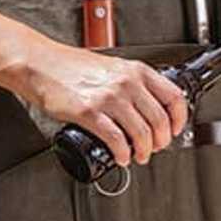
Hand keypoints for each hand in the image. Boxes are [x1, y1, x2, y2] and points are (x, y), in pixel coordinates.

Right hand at [24, 42, 188, 166]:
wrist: (40, 64)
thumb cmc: (71, 66)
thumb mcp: (113, 68)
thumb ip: (132, 84)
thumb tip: (148, 107)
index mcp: (136, 71)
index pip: (174, 97)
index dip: (179, 119)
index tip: (175, 130)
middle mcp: (127, 83)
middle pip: (160, 120)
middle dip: (161, 141)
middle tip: (154, 148)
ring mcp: (109, 97)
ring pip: (142, 133)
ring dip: (143, 151)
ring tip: (138, 156)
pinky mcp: (89, 112)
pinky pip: (116, 139)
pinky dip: (123, 153)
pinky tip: (121, 156)